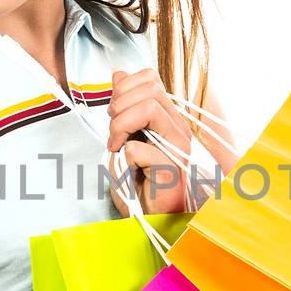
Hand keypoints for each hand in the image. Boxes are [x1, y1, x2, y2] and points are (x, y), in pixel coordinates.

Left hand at [106, 67, 195, 214]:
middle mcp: (178, 127)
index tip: (113, 113)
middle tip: (113, 131)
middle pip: (149, 88)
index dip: (124, 88)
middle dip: (119, 105)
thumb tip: (118, 72)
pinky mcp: (172, 169)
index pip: (150, 78)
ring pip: (150, 108)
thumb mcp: (123, 135)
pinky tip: (128, 169)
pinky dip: (125, 157)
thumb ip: (123, 105)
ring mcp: (178, 147)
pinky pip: (140, 148)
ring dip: (121, 125)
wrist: (147, 218)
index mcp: (168, 117)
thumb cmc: (138, 181)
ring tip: (117, 146)